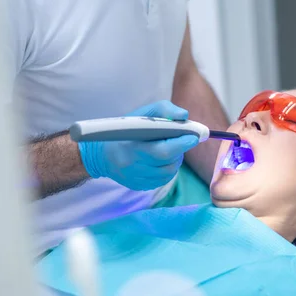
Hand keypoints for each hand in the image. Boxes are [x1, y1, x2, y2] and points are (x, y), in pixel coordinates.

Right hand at [78, 101, 198, 189]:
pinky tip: (163, 160)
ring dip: (175, 160)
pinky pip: (162, 180)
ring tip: (171, 149)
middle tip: (184, 140)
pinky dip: (167, 169)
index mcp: (132, 146)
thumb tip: (185, 116)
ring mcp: (135, 178)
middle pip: (168, 163)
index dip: (181, 144)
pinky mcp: (138, 186)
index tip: (193, 136)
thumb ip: (165, 110)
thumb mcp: (143, 113)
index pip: (163, 151)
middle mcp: (133, 165)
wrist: (102, 154)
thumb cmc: (126, 129)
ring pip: (168, 173)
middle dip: (181, 150)